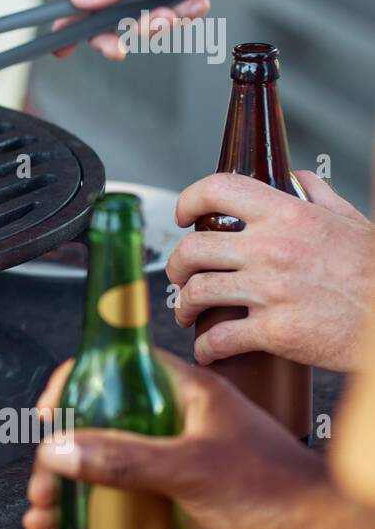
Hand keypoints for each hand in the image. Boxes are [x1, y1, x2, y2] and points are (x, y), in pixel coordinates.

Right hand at [23, 350, 353, 528]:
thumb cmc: (283, 493)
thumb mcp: (194, 469)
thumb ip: (124, 459)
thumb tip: (60, 450)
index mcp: (184, 392)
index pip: (114, 367)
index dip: (74, 384)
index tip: (48, 415)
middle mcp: (174, 420)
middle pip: (97, 421)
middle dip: (60, 452)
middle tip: (44, 482)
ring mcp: (171, 459)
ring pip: (102, 463)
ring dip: (68, 486)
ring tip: (47, 512)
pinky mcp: (173, 497)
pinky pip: (119, 498)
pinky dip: (90, 512)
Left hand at [166, 171, 373, 371]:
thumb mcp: (352, 223)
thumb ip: (320, 197)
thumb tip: (299, 178)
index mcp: (288, 215)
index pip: (217, 190)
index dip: (189, 200)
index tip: (183, 217)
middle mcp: (272, 249)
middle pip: (192, 249)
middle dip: (175, 266)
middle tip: (179, 276)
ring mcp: (270, 291)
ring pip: (197, 293)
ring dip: (183, 306)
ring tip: (188, 313)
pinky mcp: (275, 331)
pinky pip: (219, 339)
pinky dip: (206, 347)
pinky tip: (208, 350)